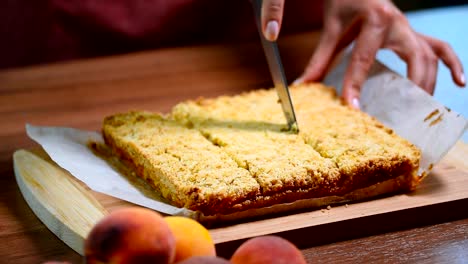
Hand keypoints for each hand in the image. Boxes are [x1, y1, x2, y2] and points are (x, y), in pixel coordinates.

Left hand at [260, 0, 464, 108]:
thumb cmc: (345, 0)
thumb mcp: (332, 27)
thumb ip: (320, 58)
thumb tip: (304, 85)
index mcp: (376, 19)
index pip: (365, 59)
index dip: (356, 84)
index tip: (351, 107)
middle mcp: (400, 23)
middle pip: (414, 59)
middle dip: (410, 88)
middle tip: (400, 115)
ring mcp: (410, 28)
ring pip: (431, 57)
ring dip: (429, 84)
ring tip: (424, 110)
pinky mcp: (414, 33)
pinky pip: (440, 48)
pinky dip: (452, 64)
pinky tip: (460, 83)